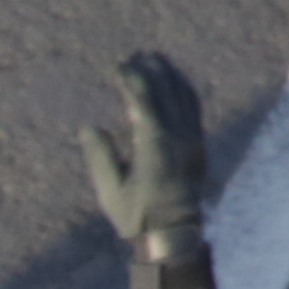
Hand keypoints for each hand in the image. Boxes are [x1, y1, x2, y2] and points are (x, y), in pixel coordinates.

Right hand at [78, 49, 207, 248]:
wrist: (174, 232)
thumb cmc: (137, 216)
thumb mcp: (110, 191)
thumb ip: (100, 157)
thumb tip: (89, 127)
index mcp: (154, 146)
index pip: (144, 100)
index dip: (131, 79)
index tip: (118, 66)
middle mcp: (178, 137)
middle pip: (166, 91)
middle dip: (149, 70)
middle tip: (135, 56)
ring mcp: (192, 138)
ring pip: (183, 95)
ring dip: (169, 74)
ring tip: (155, 59)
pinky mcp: (198, 143)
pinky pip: (193, 107)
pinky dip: (182, 88)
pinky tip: (173, 81)